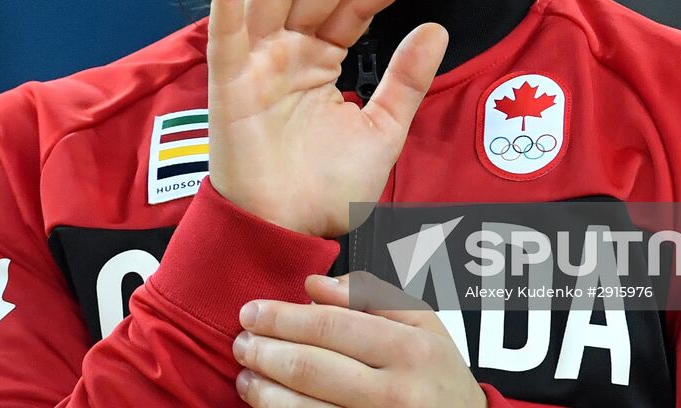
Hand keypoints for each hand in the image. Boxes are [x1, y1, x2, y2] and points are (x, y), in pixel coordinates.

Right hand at [207, 0, 448, 237]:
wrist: (291, 232)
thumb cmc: (329, 188)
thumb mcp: (383, 129)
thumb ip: (406, 79)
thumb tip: (437, 27)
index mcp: (322, 59)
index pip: (355, 9)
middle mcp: (289, 51)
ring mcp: (258, 61)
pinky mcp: (229, 80)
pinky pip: (225, 30)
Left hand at [232, 274, 486, 407]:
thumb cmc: (440, 376)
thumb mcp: (424, 326)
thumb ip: (372, 297)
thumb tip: (314, 285)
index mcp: (410, 349)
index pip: (331, 326)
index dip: (284, 317)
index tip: (252, 310)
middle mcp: (395, 393)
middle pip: (311, 368)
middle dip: (265, 351)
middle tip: (240, 340)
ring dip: (264, 391)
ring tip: (245, 375)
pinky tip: (267, 404)